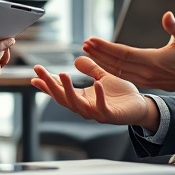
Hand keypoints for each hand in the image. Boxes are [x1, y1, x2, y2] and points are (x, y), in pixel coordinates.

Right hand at [30, 56, 158, 129]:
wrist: (140, 107)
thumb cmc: (121, 95)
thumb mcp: (103, 77)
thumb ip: (91, 70)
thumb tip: (76, 59)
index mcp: (82, 98)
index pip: (60, 92)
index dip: (47, 84)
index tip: (34, 75)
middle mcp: (86, 107)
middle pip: (63, 98)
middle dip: (50, 85)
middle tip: (39, 72)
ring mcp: (97, 113)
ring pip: (77, 104)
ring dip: (68, 90)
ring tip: (62, 74)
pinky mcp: (111, 115)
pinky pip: (102, 107)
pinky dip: (98, 97)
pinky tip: (95, 84)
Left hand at [83, 11, 174, 93]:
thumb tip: (167, 15)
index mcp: (153, 61)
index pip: (124, 53)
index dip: (106, 47)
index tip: (91, 40)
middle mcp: (145, 72)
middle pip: (116, 63)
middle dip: (99, 53)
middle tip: (84, 44)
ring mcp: (143, 79)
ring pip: (116, 71)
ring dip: (100, 61)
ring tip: (87, 51)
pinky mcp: (143, 82)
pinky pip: (121, 75)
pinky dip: (108, 69)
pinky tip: (99, 62)